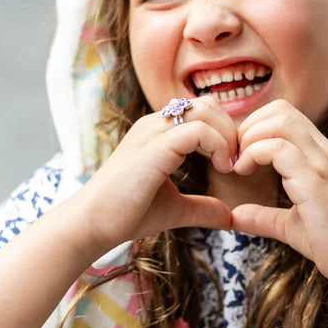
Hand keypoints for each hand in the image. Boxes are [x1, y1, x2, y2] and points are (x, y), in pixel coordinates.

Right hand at [73, 96, 237, 255]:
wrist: (92, 223)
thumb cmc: (126, 214)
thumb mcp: (175, 209)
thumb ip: (202, 208)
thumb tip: (229, 216)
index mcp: (158, 132)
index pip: (202, 111)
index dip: (224, 133)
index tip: (231, 165)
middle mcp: (155, 124)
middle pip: (208, 104)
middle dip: (230, 131)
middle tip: (235, 163)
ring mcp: (153, 131)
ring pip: (206, 110)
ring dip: (227, 137)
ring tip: (227, 166)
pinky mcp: (155, 146)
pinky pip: (199, 129)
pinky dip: (219, 146)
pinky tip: (221, 169)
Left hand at [229, 100, 327, 296]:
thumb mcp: (289, 224)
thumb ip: (262, 215)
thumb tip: (234, 216)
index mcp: (319, 154)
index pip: (285, 114)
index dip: (255, 127)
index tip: (239, 155)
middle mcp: (323, 152)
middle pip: (281, 110)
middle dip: (249, 127)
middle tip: (235, 158)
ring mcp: (321, 163)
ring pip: (280, 122)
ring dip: (250, 138)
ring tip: (239, 165)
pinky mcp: (315, 181)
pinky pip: (279, 150)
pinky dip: (254, 154)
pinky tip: (244, 172)